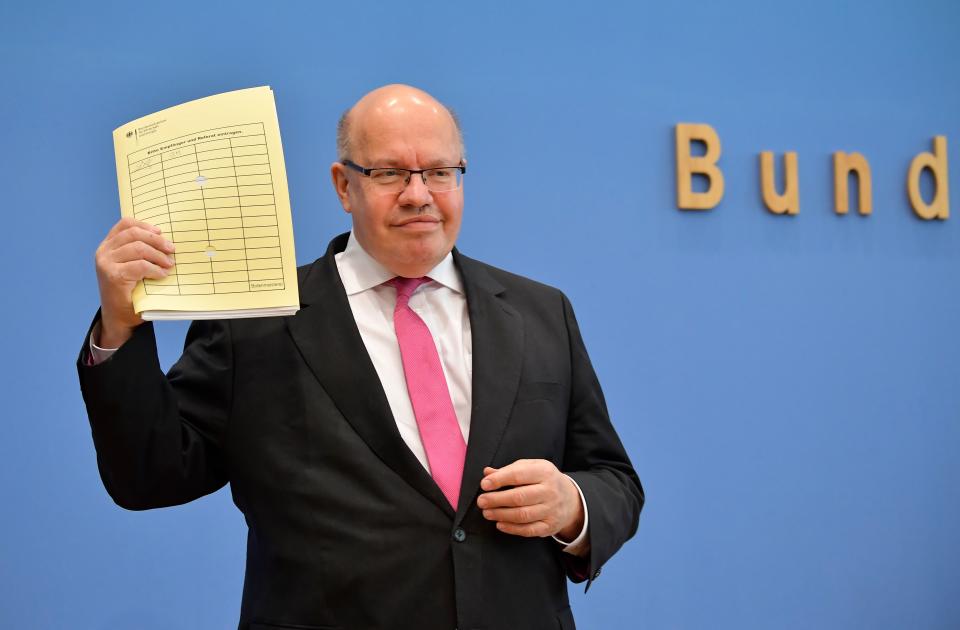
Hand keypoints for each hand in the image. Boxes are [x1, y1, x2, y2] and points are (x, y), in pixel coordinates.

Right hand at [94, 217, 174, 346]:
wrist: (119, 317)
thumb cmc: (130, 291)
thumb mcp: (133, 266)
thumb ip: (140, 252)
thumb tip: (166, 240)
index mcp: (108, 246)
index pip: (125, 224)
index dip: (145, 225)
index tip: (160, 232)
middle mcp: (104, 252)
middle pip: (134, 234)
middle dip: (157, 240)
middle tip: (172, 250)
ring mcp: (106, 263)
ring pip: (138, 248)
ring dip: (158, 256)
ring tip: (169, 264)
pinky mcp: (113, 276)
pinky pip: (140, 265)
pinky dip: (155, 269)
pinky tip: (162, 275)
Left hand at [477, 459, 583, 540]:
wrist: (570, 498)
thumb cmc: (544, 480)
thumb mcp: (531, 468)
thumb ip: (510, 470)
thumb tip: (487, 473)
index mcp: (544, 472)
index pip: (519, 475)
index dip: (500, 480)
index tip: (484, 484)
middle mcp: (550, 491)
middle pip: (519, 497)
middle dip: (496, 500)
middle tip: (481, 501)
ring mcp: (551, 510)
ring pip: (522, 515)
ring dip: (501, 514)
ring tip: (487, 513)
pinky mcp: (550, 526)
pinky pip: (529, 530)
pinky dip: (512, 528)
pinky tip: (500, 524)